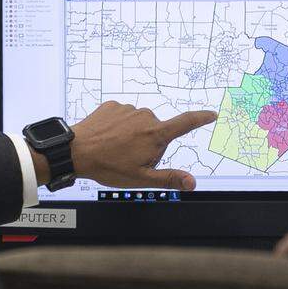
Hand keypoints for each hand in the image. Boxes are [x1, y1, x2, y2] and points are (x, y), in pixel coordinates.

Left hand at [63, 102, 215, 190]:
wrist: (76, 151)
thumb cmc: (108, 166)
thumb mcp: (141, 178)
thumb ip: (169, 178)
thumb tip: (192, 183)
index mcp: (156, 135)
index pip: (185, 123)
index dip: (200, 118)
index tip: (212, 114)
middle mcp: (145, 117)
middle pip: (157, 131)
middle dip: (149, 144)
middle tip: (131, 158)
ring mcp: (128, 109)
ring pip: (139, 124)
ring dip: (133, 135)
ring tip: (116, 149)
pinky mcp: (113, 105)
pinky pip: (123, 116)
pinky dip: (119, 126)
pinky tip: (108, 137)